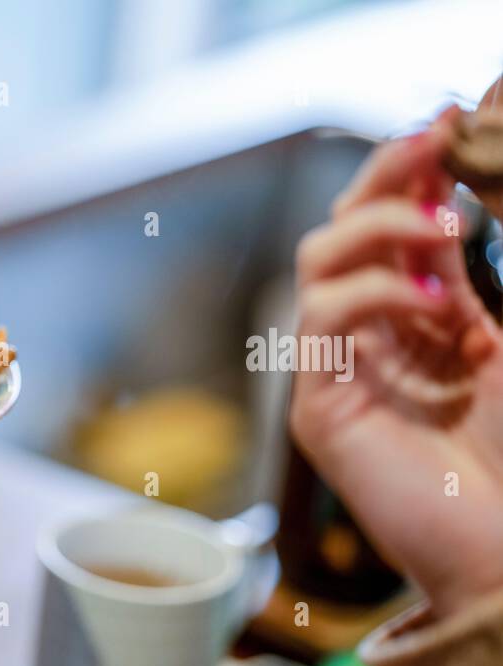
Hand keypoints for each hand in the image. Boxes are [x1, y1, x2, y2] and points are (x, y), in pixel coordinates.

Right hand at [292, 109, 502, 618]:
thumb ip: (480, 272)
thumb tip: (464, 193)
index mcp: (419, 320)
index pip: (394, 228)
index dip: (411, 171)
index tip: (451, 123)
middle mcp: (371, 338)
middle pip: (343, 231)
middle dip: (385, 178)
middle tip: (434, 145)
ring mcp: (339, 372)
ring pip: (317, 263)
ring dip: (376, 228)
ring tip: (444, 230)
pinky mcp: (319, 408)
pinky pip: (319, 323)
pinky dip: (372, 294)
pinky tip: (433, 302)